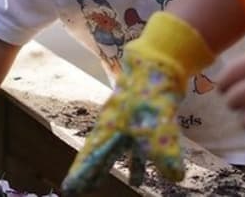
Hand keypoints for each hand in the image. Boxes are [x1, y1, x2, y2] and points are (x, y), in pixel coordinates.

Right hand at [62, 13, 212, 194]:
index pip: (91, 154)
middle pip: (101, 153)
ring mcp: (130, 119)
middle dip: (94, 171)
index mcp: (110, 125)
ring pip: (124, 148)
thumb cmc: (149, 89)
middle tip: (82, 190)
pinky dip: (149, 153)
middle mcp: (116, 124)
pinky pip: (143, 141)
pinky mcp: (145, 115)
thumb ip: (163, 152)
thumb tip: (175, 177)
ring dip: (126, 165)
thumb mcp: (156, 123)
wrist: (157, 60)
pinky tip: (162, 163)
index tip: (68, 189)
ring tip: (134, 183)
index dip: (81, 172)